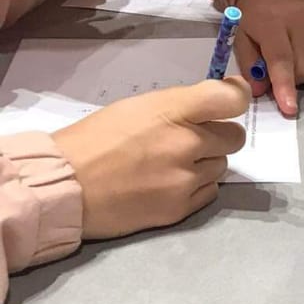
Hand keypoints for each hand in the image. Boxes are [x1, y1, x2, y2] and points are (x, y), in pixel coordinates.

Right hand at [58, 79, 249, 240]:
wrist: (64, 186)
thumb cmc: (95, 140)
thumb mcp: (136, 106)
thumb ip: (179, 106)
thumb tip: (215, 105)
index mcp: (171, 110)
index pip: (230, 98)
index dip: (238, 95)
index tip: (232, 97)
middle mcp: (185, 143)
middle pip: (233, 136)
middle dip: (217, 136)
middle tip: (190, 139)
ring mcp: (184, 179)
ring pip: (221, 166)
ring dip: (205, 163)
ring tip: (170, 164)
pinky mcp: (180, 208)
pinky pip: (210, 192)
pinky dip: (196, 187)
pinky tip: (169, 183)